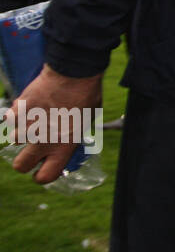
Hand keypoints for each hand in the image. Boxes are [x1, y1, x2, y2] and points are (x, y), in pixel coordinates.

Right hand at [6, 65, 103, 184]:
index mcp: (63, 146)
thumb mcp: (86, 122)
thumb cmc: (86, 96)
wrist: (73, 74)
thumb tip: (67, 140)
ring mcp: (27, 127)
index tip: (41, 171)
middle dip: (24, 161)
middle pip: (20, 165)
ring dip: (22, 132)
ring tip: (36, 120)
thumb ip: (72, 136)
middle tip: (31, 150)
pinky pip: (10, 119)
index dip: (41, 176)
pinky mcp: (17, 111)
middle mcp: (42, 141)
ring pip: (13, 140)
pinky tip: (29, 107)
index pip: (45, 176)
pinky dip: (17, 115)